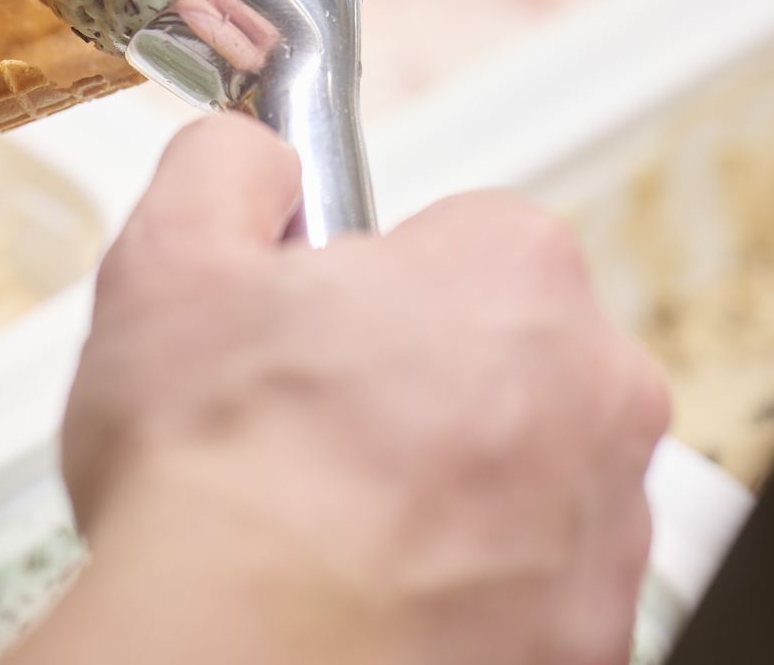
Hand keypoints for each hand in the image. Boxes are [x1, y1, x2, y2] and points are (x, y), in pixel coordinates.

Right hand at [17, 115, 666, 664]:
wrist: (238, 655)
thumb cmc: (218, 471)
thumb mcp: (168, 257)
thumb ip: (224, 166)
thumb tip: (254, 158)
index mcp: (513, 276)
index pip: (458, 237)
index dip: (364, 277)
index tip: (307, 322)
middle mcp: (596, 394)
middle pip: (501, 354)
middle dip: (415, 377)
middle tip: (304, 422)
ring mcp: (604, 528)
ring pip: (517, 471)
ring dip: (443, 482)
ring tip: (322, 516)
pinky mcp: (587, 635)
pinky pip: (523, 581)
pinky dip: (458, 584)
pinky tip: (365, 586)